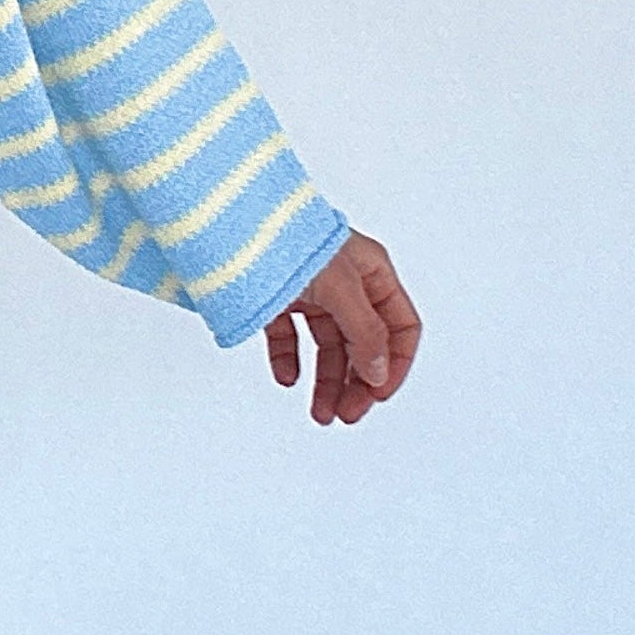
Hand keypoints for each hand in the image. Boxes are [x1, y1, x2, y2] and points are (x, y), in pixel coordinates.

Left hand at [265, 231, 417, 426]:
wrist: (234, 221)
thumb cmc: (291, 237)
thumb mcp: (340, 286)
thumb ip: (364, 332)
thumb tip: (378, 372)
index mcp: (372, 273)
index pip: (400, 327)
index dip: (395, 364)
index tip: (378, 395)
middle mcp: (345, 283)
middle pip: (365, 344)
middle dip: (358, 383)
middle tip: (346, 414)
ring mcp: (311, 291)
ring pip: (328, 346)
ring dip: (327, 382)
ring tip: (320, 413)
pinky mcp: (277, 298)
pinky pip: (289, 337)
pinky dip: (289, 360)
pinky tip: (286, 377)